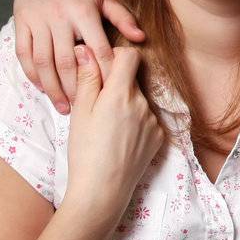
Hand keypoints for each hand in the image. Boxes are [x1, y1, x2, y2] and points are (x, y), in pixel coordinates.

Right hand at [14, 0, 145, 113]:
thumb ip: (122, 17)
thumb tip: (140, 38)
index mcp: (83, 10)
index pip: (97, 49)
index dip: (104, 73)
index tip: (110, 95)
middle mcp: (59, 16)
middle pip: (67, 62)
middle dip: (75, 89)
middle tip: (83, 109)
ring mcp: (37, 20)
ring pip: (43, 61)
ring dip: (53, 88)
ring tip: (63, 107)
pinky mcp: (20, 22)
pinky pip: (24, 53)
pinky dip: (32, 74)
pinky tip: (42, 89)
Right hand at [63, 45, 164, 227]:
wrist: (103, 190)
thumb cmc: (85, 151)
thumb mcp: (80, 112)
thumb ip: (88, 78)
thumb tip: (86, 49)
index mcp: (120, 94)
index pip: (130, 56)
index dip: (115, 56)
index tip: (103, 67)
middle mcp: (142, 104)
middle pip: (132, 80)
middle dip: (116, 85)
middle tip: (97, 104)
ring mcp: (154, 120)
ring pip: (139, 100)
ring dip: (126, 104)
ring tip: (107, 127)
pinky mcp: (159, 136)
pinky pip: (147, 118)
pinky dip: (135, 122)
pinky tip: (120, 138)